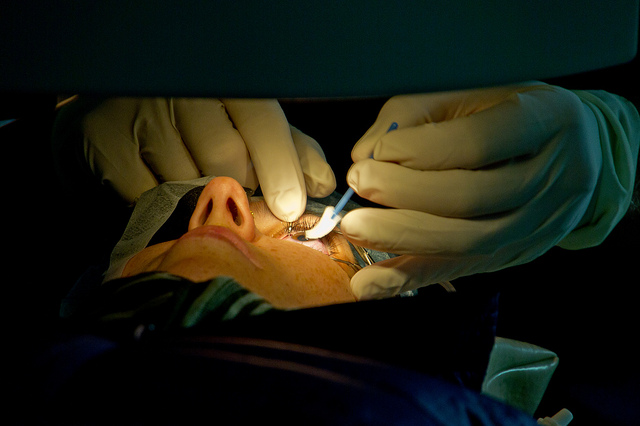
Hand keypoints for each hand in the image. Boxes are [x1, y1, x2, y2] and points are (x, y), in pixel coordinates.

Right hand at [77, 98, 334, 220]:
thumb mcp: (251, 128)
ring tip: (193, 190)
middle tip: (233, 199)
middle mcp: (182, 91)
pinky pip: (144, 195)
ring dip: (196, 202)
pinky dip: (159, 206)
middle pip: (224, 158)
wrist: (122, 111)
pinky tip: (160, 191)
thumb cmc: (199, 124)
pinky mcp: (103, 140)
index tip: (290, 207)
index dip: (279, 166)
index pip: (261, 121)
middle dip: (236, 191)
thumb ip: (290, 152)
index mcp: (226, 84)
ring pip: (185, 181)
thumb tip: (325, 183)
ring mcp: (140, 113)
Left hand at [341, 83, 604, 298]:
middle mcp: (551, 178)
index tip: (377, 153)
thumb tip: (365, 154)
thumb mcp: (472, 94)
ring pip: (468, 242)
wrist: (577, 153)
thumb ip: (416, 116)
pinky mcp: (515, 255)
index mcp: (545, 122)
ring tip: (356, 226)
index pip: (479, 143)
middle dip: (405, 194)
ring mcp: (537, 225)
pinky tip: (368, 283)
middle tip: (360, 184)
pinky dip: (408, 277)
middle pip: (472, 197)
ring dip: (402, 237)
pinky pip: (458, 271)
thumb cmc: (511, 114)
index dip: (420, 151)